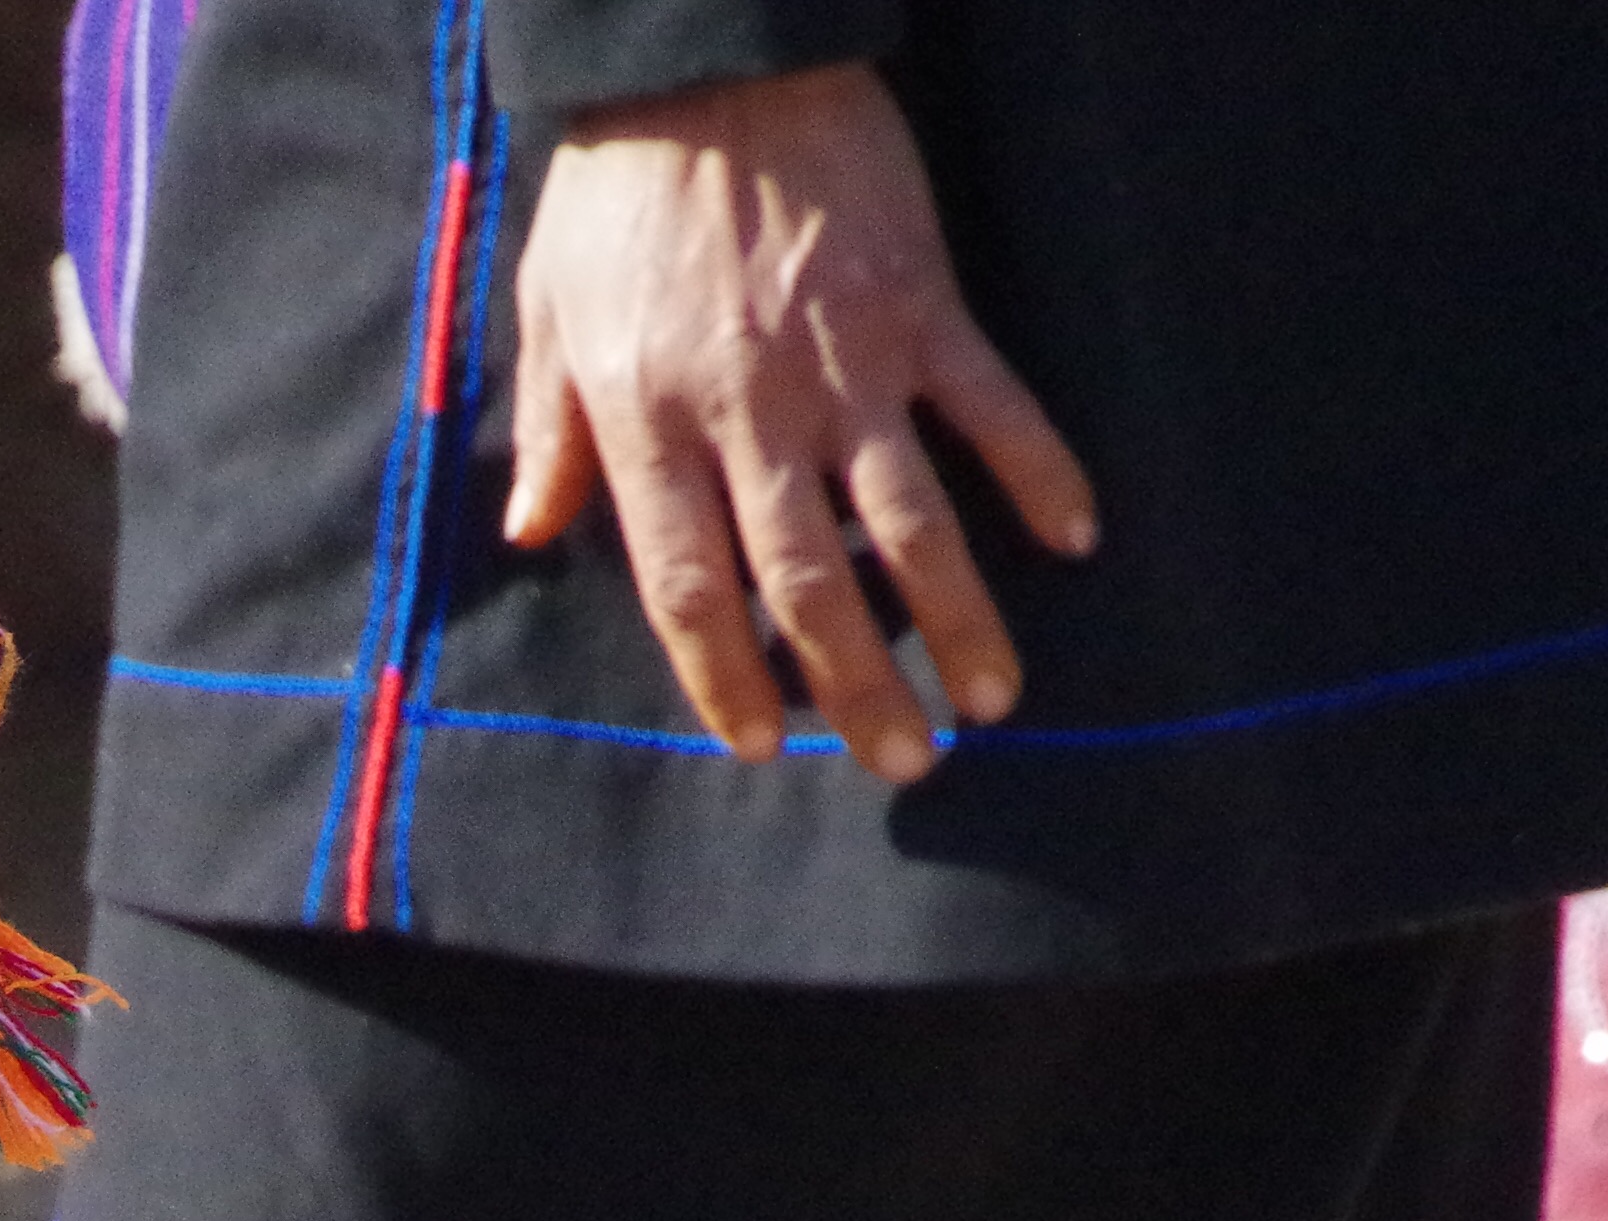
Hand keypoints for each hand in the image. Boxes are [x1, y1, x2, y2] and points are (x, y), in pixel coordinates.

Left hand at [507, 61, 1095, 783]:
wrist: (711, 55)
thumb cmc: (618, 184)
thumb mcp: (549, 309)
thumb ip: (553, 431)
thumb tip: (531, 532)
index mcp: (649, 422)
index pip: (688, 587)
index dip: (723, 677)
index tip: (761, 743)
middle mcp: (751, 413)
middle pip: (807, 586)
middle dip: (854, 688)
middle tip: (898, 763)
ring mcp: (846, 364)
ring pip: (908, 524)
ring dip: (957, 620)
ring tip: (990, 701)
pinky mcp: (923, 305)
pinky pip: (992, 405)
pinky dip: (1039, 471)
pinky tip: (1076, 537)